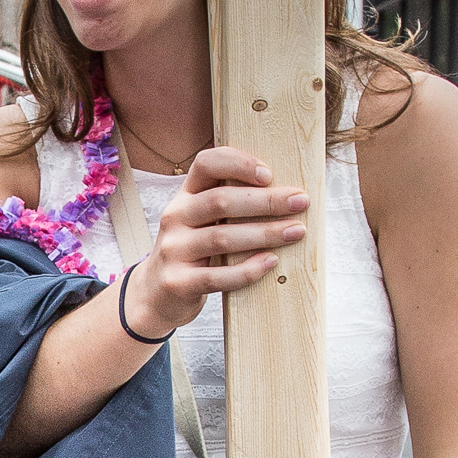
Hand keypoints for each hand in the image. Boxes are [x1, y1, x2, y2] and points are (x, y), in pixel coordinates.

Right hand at [121, 148, 307, 339]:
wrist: (156, 293)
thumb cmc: (193, 251)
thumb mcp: (200, 219)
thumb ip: (229, 204)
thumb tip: (286, 194)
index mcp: (185, 195)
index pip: (206, 164)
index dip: (237, 163)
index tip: (269, 174)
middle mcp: (175, 217)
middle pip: (220, 201)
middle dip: (265, 201)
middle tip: (300, 202)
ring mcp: (173, 250)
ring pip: (222, 238)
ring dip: (265, 233)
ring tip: (296, 232)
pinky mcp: (178, 282)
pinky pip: (217, 276)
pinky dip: (247, 270)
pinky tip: (271, 263)